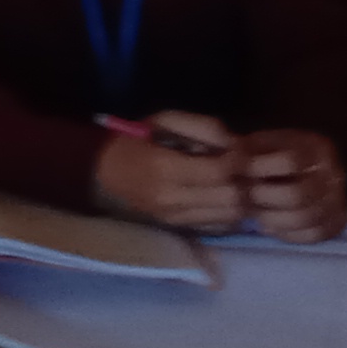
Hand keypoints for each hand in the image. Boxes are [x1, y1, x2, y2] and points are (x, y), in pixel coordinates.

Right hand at [95, 112, 251, 231]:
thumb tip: (237, 143)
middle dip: (242, 180)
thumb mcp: (165, 119)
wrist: (104, 172)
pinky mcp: (178, 228)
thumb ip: (203, 127)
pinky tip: (223, 196)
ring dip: (240, 198)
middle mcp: (172, 199)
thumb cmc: (136, 140)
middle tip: (241, 167)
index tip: (240, 149)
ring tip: (235, 181)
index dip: (238, 159)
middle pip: (230, 198)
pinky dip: (229, 212)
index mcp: (166, 168)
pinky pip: (218, 226)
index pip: (220, 172)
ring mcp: (175, 218)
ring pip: (229, 216)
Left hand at [230, 129, 346, 243]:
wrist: (308, 169)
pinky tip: (272, 226)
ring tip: (257, 213)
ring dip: (273, 219)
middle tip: (249, 197)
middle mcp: (335, 173)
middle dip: (264, 198)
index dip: (261, 168)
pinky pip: (314, 235)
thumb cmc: (276, 155)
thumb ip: (246, 151)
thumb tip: (230, 165)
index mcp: (317, 147)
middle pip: (298, 195)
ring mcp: (339, 199)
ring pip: (305, 218)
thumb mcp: (261, 143)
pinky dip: (288, 234)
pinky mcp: (338, 221)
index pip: (291, 161)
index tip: (244, 171)